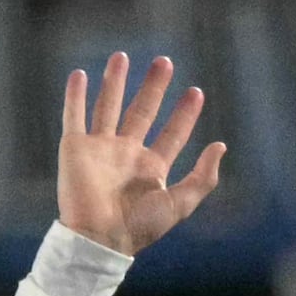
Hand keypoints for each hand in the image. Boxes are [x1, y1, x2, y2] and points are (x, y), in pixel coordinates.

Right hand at [57, 52, 225, 252]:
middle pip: (142, 111)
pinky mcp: (74, 149)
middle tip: (165, 62)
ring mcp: (100, 149)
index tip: (196, 92)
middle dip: (154, 87)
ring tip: (122, 56)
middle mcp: (126, 154)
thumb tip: (220, 146)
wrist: (98, 239)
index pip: (172, 133)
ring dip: (115, 81)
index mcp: (151, 168)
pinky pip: (74, 116)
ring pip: (108, 107)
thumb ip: (203, 178)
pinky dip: (75, 96)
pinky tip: (80, 76)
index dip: (184, 114)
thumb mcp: (179, 204)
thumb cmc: (139, 227)